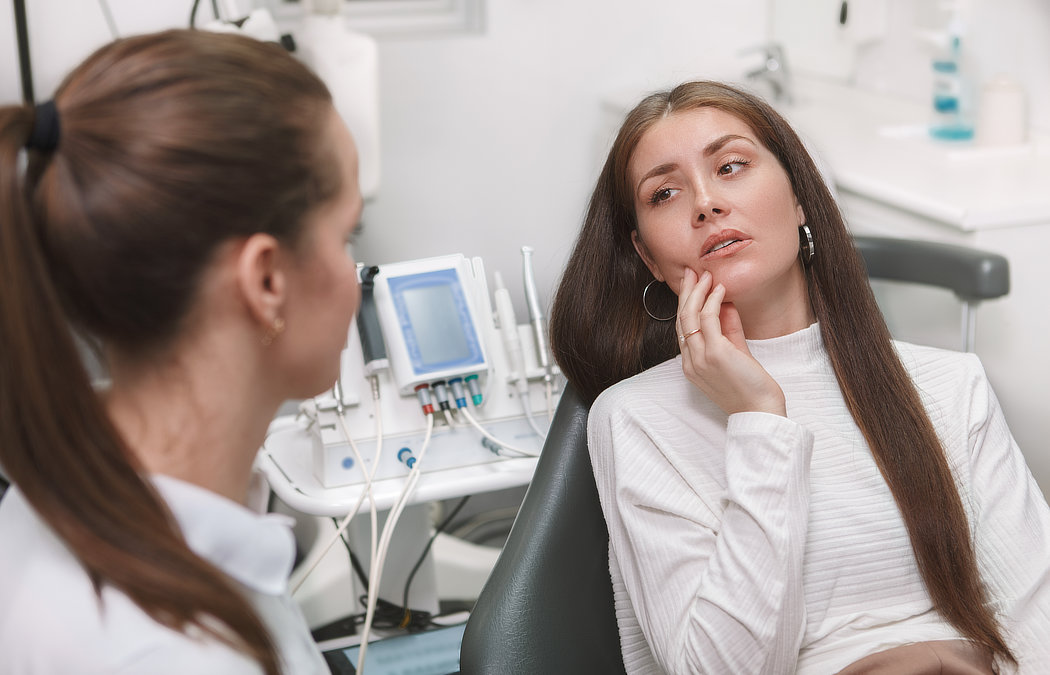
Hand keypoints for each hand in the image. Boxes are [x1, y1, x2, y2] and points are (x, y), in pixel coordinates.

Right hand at [676, 269, 786, 415]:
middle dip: (686, 292)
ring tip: (705, 275)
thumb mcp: (735, 354)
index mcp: (691, 364)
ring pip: (690, 316)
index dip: (686, 304)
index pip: (683, 328)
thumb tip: (724, 304)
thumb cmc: (750, 387)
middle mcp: (691, 361)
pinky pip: (708, 319)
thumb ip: (728, 330)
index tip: (692, 285)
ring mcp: (700, 358)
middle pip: (681, 319)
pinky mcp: (715, 354)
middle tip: (691, 272)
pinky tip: (720, 289)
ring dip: (697, 292)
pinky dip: (712, 300)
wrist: (760, 410)